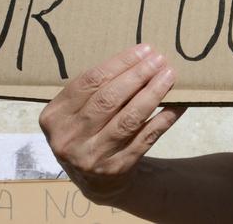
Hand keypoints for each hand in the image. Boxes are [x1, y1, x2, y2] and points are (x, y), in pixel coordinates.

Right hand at [39, 44, 183, 204]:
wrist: (96, 182)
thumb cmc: (88, 132)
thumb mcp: (77, 113)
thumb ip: (96, 90)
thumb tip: (139, 58)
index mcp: (55, 116)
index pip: (90, 81)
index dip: (120, 63)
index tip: (143, 50)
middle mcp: (69, 138)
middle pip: (108, 98)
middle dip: (138, 75)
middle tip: (158, 60)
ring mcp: (92, 156)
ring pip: (129, 118)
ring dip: (152, 93)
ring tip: (168, 75)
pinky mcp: (117, 168)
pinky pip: (146, 137)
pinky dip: (164, 117)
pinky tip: (177, 103)